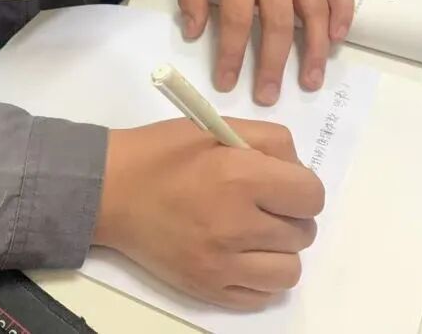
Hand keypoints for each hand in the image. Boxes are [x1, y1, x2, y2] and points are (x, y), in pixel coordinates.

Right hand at [93, 119, 323, 309]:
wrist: (110, 190)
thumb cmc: (161, 152)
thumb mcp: (213, 126)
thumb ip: (266, 139)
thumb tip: (297, 168)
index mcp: (239, 175)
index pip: (311, 195)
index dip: (301, 186)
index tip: (279, 182)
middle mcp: (236, 223)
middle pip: (303, 232)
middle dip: (288, 215)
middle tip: (259, 203)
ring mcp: (222, 263)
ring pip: (290, 270)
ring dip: (278, 250)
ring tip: (250, 233)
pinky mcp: (208, 288)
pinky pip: (263, 295)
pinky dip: (258, 276)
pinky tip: (236, 254)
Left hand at [177, 0, 353, 104]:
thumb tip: (194, 33)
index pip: (237, 21)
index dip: (232, 55)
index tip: (227, 84)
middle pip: (277, 24)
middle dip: (273, 65)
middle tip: (269, 97)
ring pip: (313, 12)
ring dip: (314, 51)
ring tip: (310, 82)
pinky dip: (343, 14)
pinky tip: (337, 39)